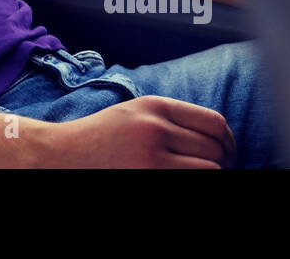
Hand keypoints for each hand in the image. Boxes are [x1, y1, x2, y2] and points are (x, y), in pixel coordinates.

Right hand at [33, 95, 236, 167]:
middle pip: (216, 148)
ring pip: (211, 170)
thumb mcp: (134, 113)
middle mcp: (156, 129)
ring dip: (211, 175)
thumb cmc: (99, 137)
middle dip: (221, 161)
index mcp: (154, 106)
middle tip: (212, 168)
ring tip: (197, 175)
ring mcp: (152, 159)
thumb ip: (170, 117)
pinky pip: (192, 183)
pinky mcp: (149, 179)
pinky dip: (195, 183)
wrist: (61, 155)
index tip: (226, 152)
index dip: (227, 141)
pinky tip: (185, 180)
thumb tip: (217, 135)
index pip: (214, 122)